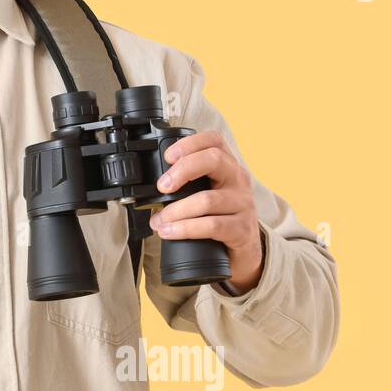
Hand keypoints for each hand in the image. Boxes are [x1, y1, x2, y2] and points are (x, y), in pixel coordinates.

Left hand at [149, 131, 264, 293]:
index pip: (214, 140)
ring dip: (176, 210)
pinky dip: (185, 229)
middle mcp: (238, 180)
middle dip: (182, 170)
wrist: (243, 250)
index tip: (168, 156)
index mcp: (227, 166)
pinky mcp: (241, 229)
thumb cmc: (219, 217)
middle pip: (213, 159)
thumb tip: (147, 192)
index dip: (189, 143)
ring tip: (159, 220)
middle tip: (162, 186)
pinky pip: (212, 225)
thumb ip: (186, 186)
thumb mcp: (207, 193)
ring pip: (207, 199)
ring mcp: (243, 204)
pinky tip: (169, 232)